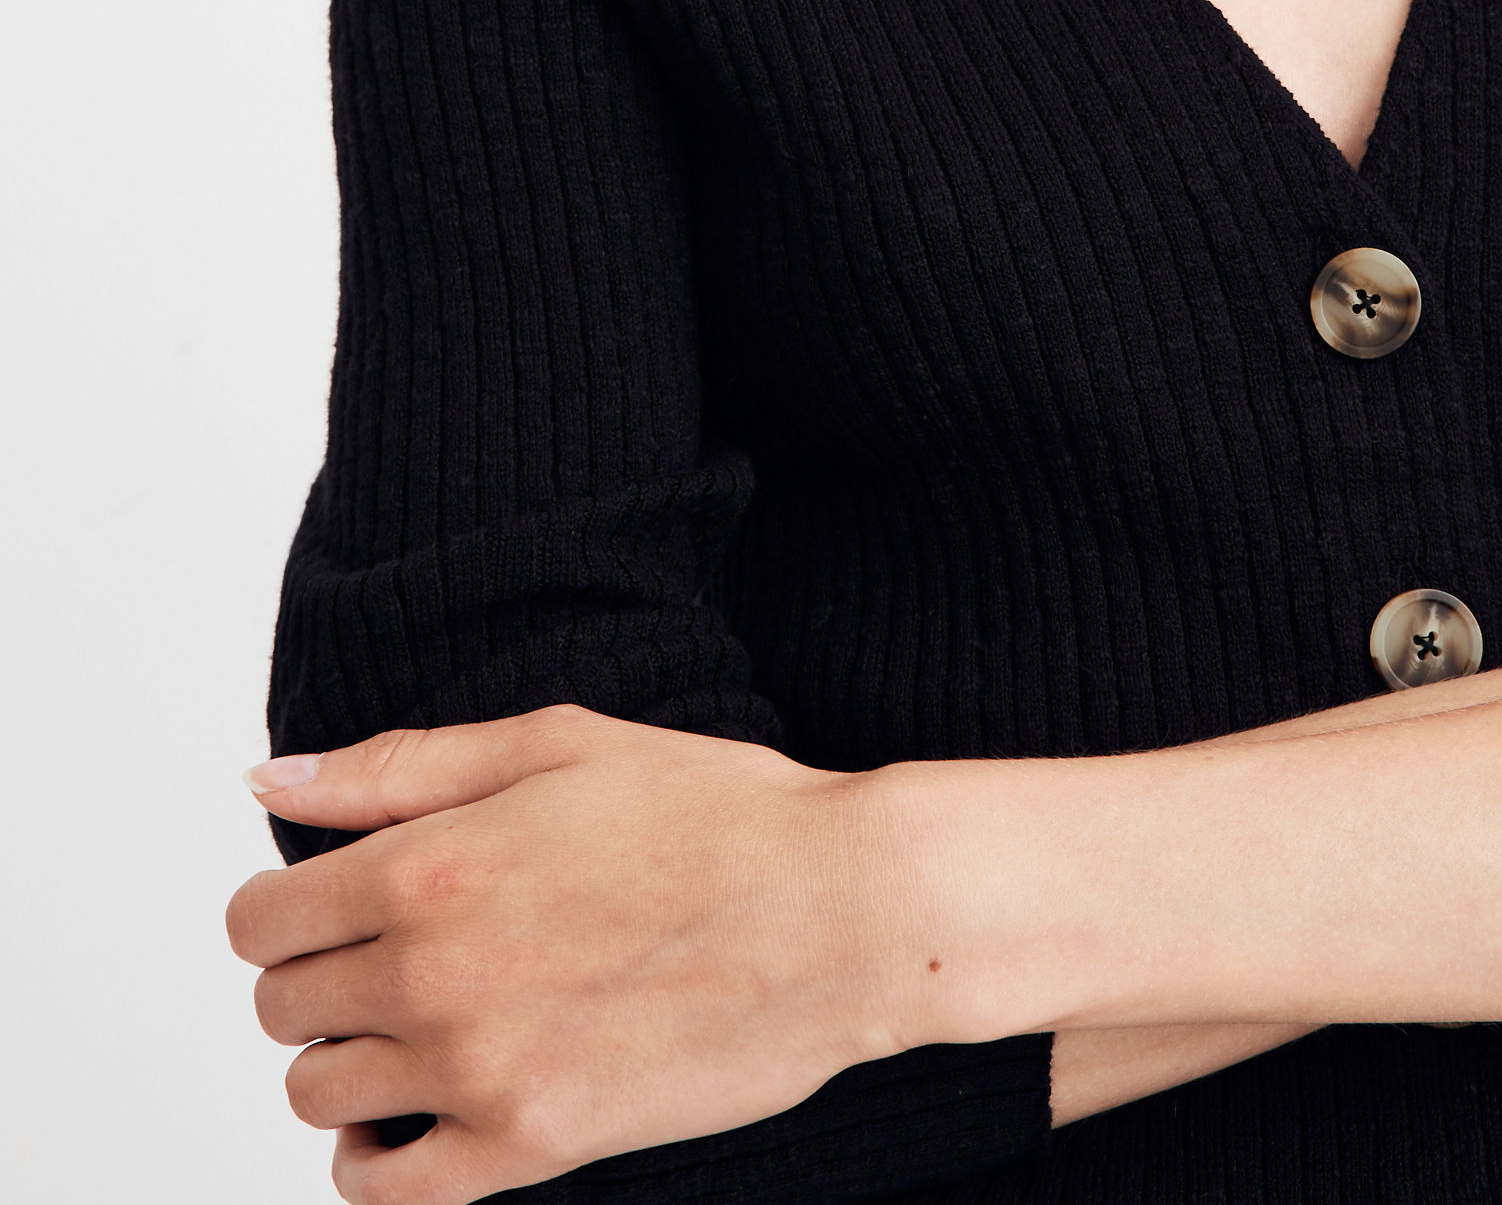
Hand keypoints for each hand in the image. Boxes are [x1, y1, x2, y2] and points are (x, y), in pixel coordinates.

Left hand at [227, 708, 908, 1204]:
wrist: (838, 911)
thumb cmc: (715, 811)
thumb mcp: (556, 743)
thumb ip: (398, 767)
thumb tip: (269, 782)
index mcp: (430, 865)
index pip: (260, 922)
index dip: (288, 905)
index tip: (335, 899)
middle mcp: (431, 975)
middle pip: (279, 1007)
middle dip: (320, 974)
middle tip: (399, 948)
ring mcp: (475, 1072)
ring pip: (316, 1094)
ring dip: (350, 1056)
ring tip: (427, 1016)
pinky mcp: (527, 1148)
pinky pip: (380, 1188)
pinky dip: (373, 1155)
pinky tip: (415, 1110)